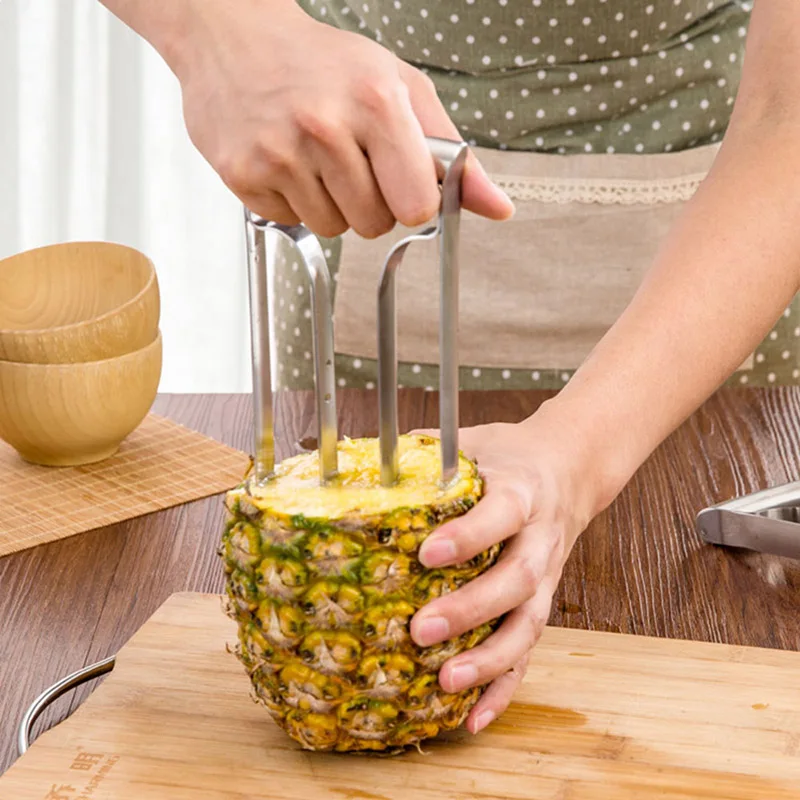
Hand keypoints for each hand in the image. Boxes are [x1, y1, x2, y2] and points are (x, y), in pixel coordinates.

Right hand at [169, 1, 513, 237]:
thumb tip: (498, 208)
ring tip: (315, 159)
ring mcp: (279, 154)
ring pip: (333, 229)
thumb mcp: (401, 90)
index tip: (399, 179)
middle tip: (351, 161)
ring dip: (331, 204)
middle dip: (370, 203)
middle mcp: (325, 128)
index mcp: (376, 102)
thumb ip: (453, 154)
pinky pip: (292, 222)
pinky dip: (293, 202)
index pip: (417, 205)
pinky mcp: (243, 175)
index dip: (412, 200)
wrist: (237, 38)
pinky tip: (286, 162)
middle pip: (374, 225)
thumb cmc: (325, 63)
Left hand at [409, 412, 599, 733]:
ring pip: (528, 624)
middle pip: (517, 580)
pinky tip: (473, 718)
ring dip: (490, 659)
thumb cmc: (509, 456)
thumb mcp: (476, 440)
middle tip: (420, 629)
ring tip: (447, 681)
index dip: (469, 536)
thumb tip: (363, 457)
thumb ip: (428, 449)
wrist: (569, 470)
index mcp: (522, 492)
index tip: (427, 553)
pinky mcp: (542, 605)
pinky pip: (529, 653)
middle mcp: (540, 539)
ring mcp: (546, 578)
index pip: (502, 515)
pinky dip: (504, 688)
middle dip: (470, 609)